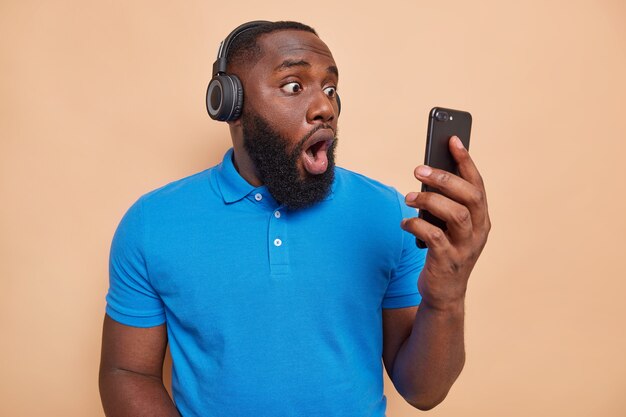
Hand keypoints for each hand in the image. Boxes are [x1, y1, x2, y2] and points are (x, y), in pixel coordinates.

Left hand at [401, 136, 490, 310]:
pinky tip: (405, 223)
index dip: (466, 161)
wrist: (444, 293)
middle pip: (470, 197)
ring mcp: (466, 247)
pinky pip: (434, 237)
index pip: (477, 184)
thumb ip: (444, 203)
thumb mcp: (448, 226)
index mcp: (481, 218)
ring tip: (409, 197)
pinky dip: (417, 225)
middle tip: (418, 169)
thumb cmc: (444, 251)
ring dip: (430, 201)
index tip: (452, 139)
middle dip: (445, 179)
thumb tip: (426, 173)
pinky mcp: (448, 262)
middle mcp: (479, 231)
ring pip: (456, 215)